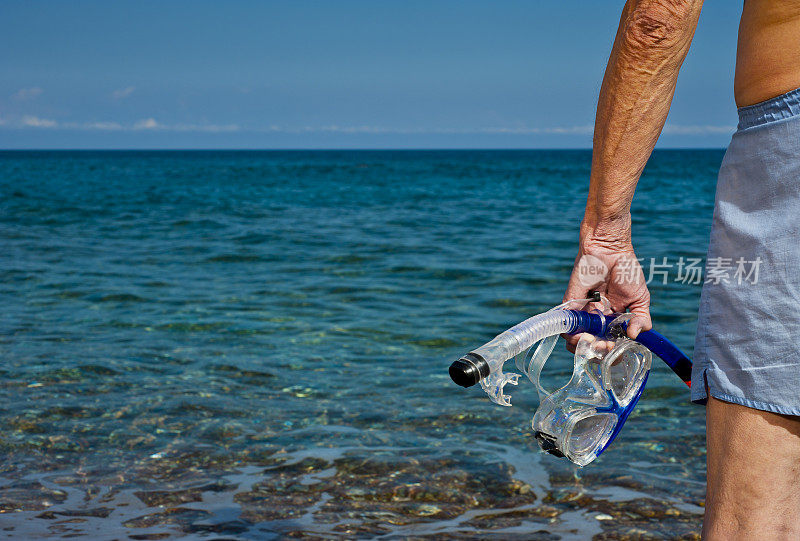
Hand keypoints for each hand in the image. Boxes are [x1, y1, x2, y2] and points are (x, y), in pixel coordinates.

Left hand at [562, 218, 651, 351]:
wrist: (610, 249)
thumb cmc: (626, 271)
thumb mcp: (640, 298)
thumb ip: (641, 319)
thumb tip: (634, 337)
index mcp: (612, 320)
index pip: (609, 344)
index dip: (611, 352)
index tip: (614, 349)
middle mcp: (595, 319)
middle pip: (590, 346)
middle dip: (596, 352)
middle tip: (603, 347)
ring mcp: (582, 312)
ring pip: (575, 340)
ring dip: (582, 346)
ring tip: (591, 341)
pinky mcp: (570, 304)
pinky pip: (565, 324)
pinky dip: (571, 333)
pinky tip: (581, 332)